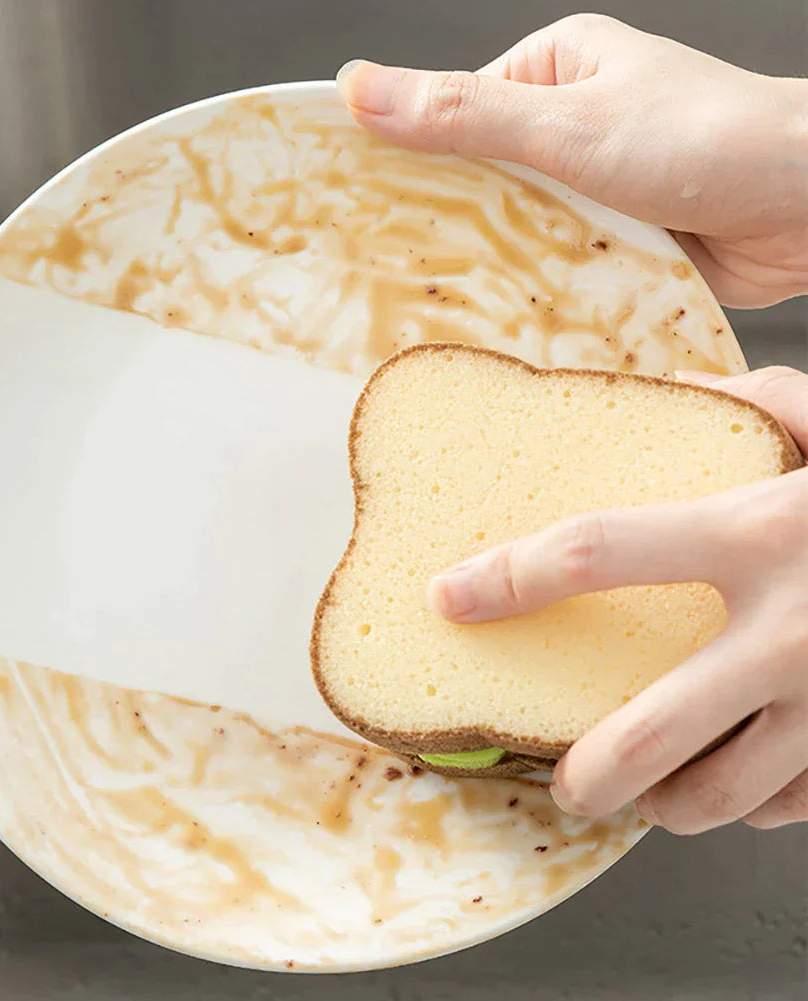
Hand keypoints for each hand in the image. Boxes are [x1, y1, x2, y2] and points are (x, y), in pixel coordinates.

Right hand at [336, 15, 807, 306]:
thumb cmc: (706, 141)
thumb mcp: (567, 126)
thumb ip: (464, 116)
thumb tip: (363, 88)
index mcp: (554, 70)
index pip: (453, 115)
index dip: (403, 159)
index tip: (353, 204)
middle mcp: (569, 125)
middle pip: (482, 179)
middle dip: (452, 222)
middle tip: (398, 267)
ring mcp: (592, 186)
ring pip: (518, 229)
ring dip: (500, 261)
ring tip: (451, 298)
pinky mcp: (614, 238)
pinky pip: (555, 264)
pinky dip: (538, 286)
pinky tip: (507, 314)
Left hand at [427, 366, 807, 833]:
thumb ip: (776, 408)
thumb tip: (703, 391)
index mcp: (761, 532)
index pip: (594, 552)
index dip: (507, 578)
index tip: (450, 596)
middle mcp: (790, 629)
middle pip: (648, 729)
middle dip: (589, 772)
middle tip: (562, 783)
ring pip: (723, 797)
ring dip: (671, 803)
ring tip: (647, 791)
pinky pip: (794, 806)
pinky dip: (758, 802)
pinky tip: (746, 777)